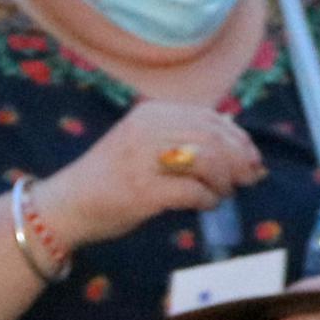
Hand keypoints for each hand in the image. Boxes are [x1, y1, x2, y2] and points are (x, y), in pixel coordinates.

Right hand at [34, 98, 265, 251]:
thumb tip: (233, 134)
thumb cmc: (110, 177)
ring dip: (225, 181)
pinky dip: (208, 200)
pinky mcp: (143, 192)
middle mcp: (147, 130)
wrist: (67, 205)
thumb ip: (180, 134)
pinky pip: (193, 192)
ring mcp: (143, 160)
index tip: (252, 157)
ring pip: (207, 161)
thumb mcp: (143, 142)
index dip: (238, 137)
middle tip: (250, 178)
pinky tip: (206, 205)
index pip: (209, 117)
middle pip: (213, 137)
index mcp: (150, 114)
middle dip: (240, 159)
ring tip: (224, 193)